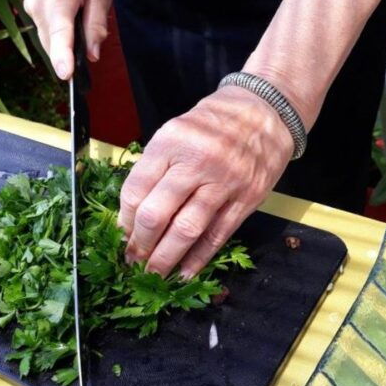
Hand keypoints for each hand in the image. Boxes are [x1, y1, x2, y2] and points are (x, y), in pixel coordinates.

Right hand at [23, 0, 112, 78]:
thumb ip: (96, 23)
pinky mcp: (30, 7)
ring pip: (48, 40)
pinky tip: (69, 35)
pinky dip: (57, 38)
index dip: (63, 56)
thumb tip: (94, 54)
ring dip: (62, 48)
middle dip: (67, 59)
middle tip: (83, 76)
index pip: (60, 33)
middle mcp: (39, 5)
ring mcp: (31, 7)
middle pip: (53, 45)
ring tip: (79, 48)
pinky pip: (45, 31)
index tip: (66, 74)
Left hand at [119, 86, 294, 278]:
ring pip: (186, 230)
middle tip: (133, 262)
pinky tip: (185, 272)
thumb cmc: (212, 123)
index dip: (124, 221)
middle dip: (140, 245)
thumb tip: (132, 215)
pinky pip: (217, 235)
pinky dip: (199, 258)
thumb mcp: (175, 131)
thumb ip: (155, 168)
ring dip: (166, 258)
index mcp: (171, 141)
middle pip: (157, 214)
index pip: (136, 189)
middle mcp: (197, 161)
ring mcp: (224, 182)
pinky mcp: (247, 198)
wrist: (265, 111)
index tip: (120, 237)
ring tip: (154, 274)